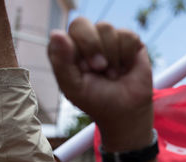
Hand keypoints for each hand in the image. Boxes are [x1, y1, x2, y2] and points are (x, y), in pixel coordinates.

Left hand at [47, 18, 152, 149]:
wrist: (126, 112)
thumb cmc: (97, 100)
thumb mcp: (73, 88)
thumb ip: (61, 63)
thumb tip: (56, 33)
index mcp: (67, 50)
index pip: (62, 35)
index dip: (73, 53)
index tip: (83, 72)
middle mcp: (85, 39)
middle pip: (81, 24)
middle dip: (91, 48)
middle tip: (99, 68)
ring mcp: (107, 38)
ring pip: (105, 28)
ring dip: (111, 56)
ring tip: (113, 74)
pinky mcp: (129, 40)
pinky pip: (127, 35)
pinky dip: (127, 56)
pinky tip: (126, 68)